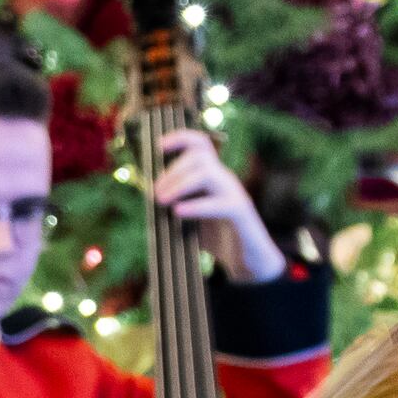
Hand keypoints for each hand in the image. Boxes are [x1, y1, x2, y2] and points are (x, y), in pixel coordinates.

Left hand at [150, 126, 287, 288]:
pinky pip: (219, 204)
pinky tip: (178, 212)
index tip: (158, 145)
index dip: (181, 137)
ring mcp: (234, 194)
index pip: (201, 144)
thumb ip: (174, 204)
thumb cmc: (217, 237)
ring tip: (162, 202)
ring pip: (207, 173)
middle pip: (199, 156)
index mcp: (213, 176)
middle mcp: (225, 179)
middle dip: (172, 170)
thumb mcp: (190, 217)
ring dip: (180, 184)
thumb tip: (148, 196)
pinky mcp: (240, 213)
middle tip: (155, 194)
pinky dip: (196, 206)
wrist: (249, 260)